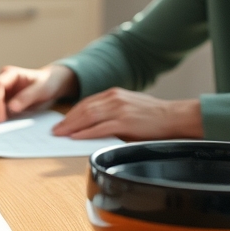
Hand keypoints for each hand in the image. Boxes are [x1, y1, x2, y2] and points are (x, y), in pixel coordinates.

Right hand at [0, 64, 77, 122]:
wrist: (51, 84)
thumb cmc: (47, 83)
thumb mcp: (41, 89)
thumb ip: (26, 97)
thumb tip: (11, 107)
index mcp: (10, 73)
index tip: (1, 117)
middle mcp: (3, 79)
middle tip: (2, 123)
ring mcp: (2, 89)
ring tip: (7, 122)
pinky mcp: (4, 98)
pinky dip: (0, 113)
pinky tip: (7, 120)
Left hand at [52, 88, 202, 140]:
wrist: (174, 116)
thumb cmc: (153, 114)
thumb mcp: (129, 106)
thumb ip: (111, 111)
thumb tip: (94, 123)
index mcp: (114, 94)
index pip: (86, 102)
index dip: (71, 113)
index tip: (62, 121)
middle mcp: (114, 99)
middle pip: (83, 109)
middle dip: (67, 120)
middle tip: (56, 130)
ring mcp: (119, 110)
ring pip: (88, 117)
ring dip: (72, 126)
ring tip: (61, 134)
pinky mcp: (125, 122)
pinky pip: (100, 128)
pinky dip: (86, 132)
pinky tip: (77, 136)